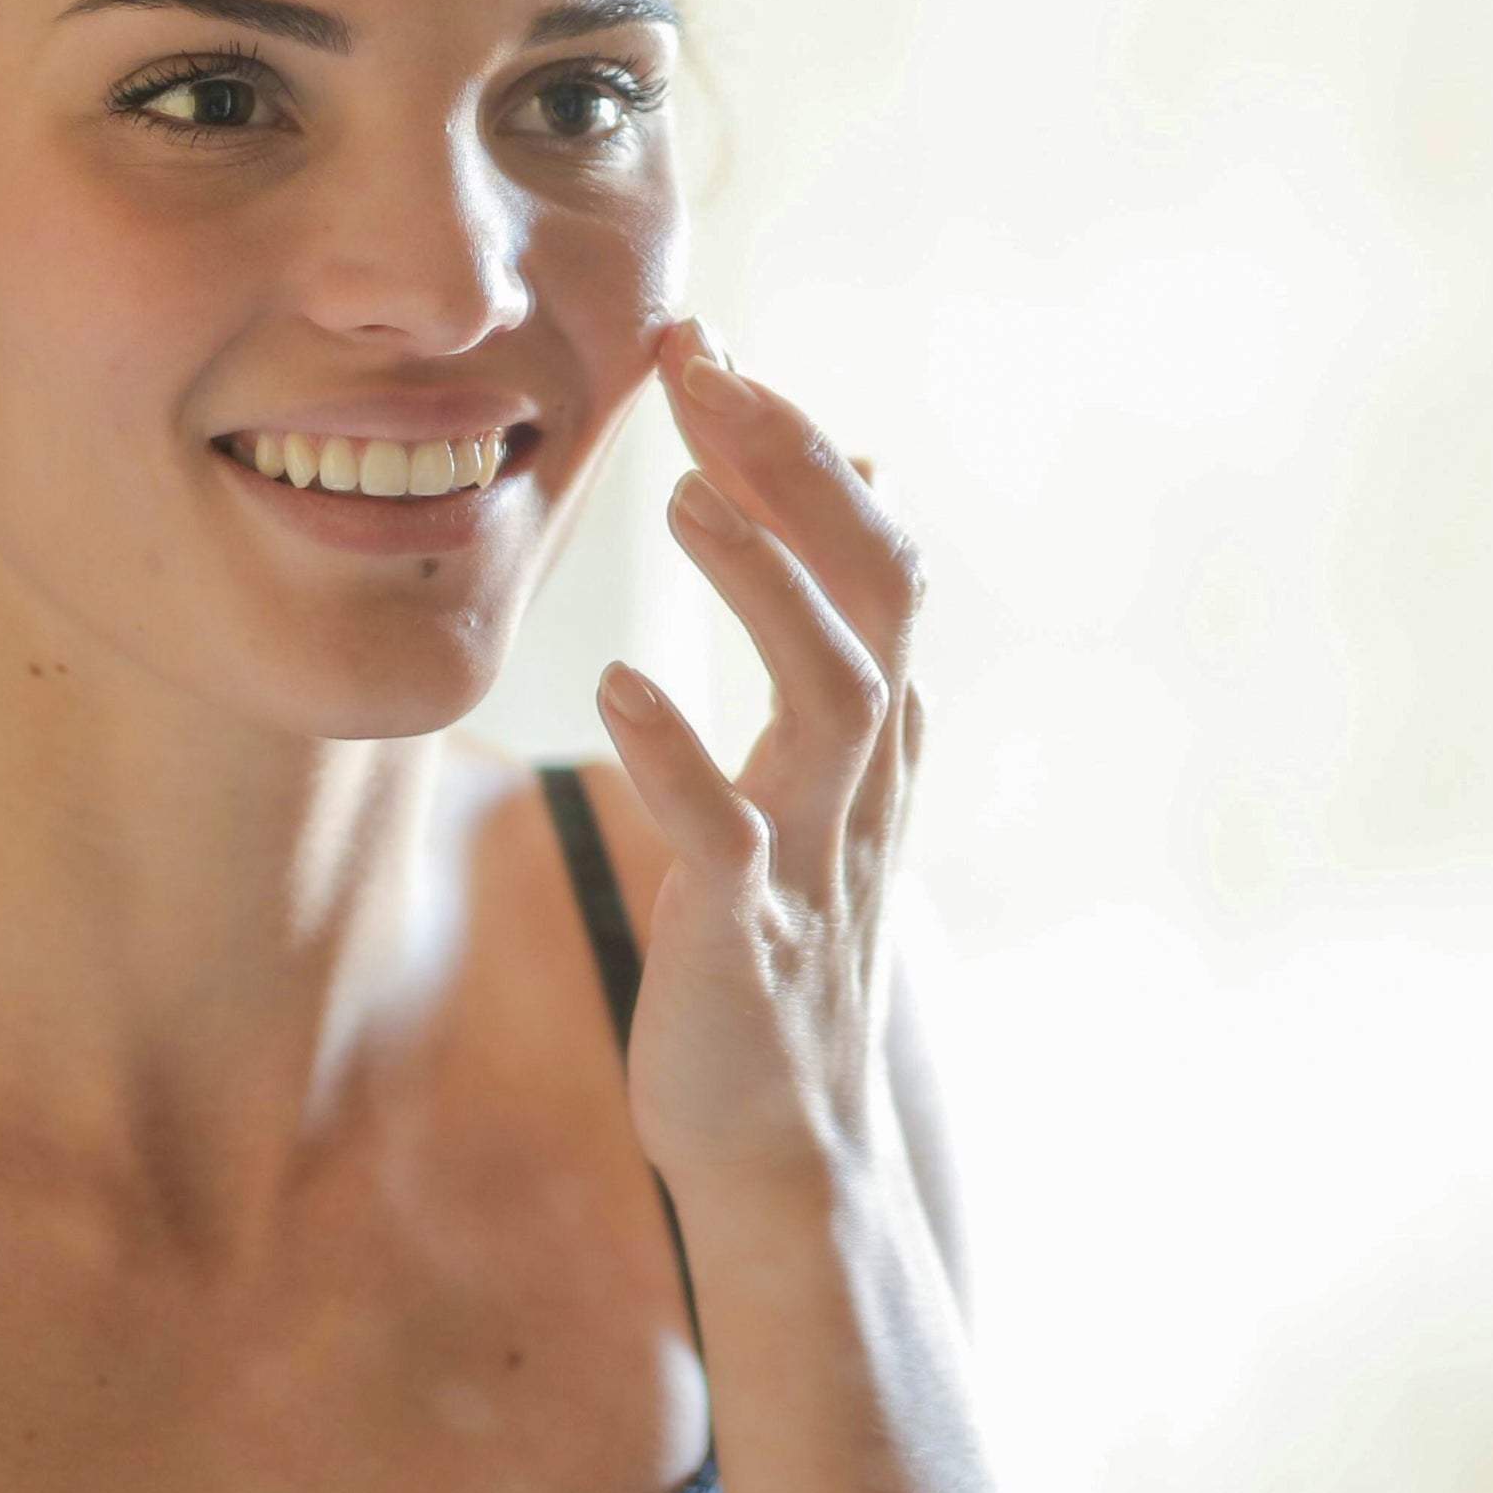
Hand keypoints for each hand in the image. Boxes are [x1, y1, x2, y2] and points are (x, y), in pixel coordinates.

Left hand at [594, 324, 926, 1223]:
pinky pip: (727, 838)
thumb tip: (863, 472)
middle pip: (875, 590)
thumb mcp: (824, 774)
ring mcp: (816, 855)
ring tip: (688, 497)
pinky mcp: (749, 938)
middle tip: (708, 369)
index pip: (874, 550)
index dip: (804, 444)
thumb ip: (836, 632)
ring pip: (832, 695)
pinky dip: (682, 761)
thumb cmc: (781, 945)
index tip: (712, 345)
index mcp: (875, 731)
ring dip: (767, 586)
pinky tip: (618, 691)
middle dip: (799, 471)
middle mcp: (865, 776)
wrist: (788, 1146)